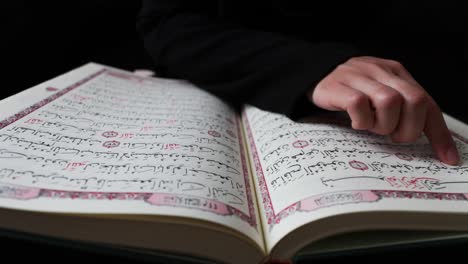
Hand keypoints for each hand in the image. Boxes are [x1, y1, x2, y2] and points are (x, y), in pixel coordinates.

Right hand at [309, 56, 458, 164]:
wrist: (314, 72)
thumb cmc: (351, 90)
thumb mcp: (380, 95)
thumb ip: (401, 108)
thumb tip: (426, 139)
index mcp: (397, 74)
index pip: (428, 103)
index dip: (439, 133)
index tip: (447, 158)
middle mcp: (382, 72)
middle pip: (414, 100)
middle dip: (408, 128)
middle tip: (392, 136)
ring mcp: (360, 76)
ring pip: (389, 101)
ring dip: (383, 124)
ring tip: (370, 126)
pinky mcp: (339, 86)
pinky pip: (359, 104)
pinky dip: (360, 120)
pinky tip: (354, 122)